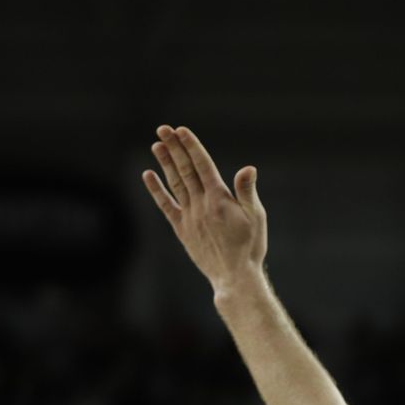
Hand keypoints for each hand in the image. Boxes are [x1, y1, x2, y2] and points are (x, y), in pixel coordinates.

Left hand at [142, 125, 267, 292]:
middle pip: (185, 170)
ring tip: (157, 145)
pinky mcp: (182, 229)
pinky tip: (148, 175)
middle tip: (163, 129)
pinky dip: (156, 190)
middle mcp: (201, 204)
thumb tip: (248, 168)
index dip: (191, 146)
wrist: (234, 276)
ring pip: (174, 183)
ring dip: (165, 163)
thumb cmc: (250, 247)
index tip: (181, 130)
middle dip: (174, 148)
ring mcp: (189, 216)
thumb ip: (247, 192)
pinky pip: (166, 206)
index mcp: (220, 199)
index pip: (202, 165)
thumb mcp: (256, 217)